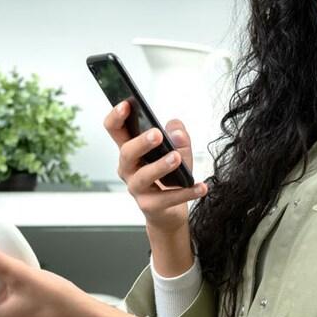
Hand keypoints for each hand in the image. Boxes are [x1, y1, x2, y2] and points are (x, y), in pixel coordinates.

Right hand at [102, 100, 207, 234]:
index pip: (115, 130)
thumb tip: (177, 132)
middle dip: (140, 142)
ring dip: (160, 166)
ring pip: (144, 176)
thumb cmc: (169, 176)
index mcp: (130, 150)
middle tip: (157, 134)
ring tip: (176, 158)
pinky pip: (167, 198)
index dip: (116, 116)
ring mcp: (137, 188)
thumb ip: (178, 137)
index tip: (126, 104)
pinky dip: (186, 192)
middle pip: (126, 152)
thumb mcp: (178, 151)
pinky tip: (201, 187)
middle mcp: (128, 168)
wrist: (169, 212)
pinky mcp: (149, 206)